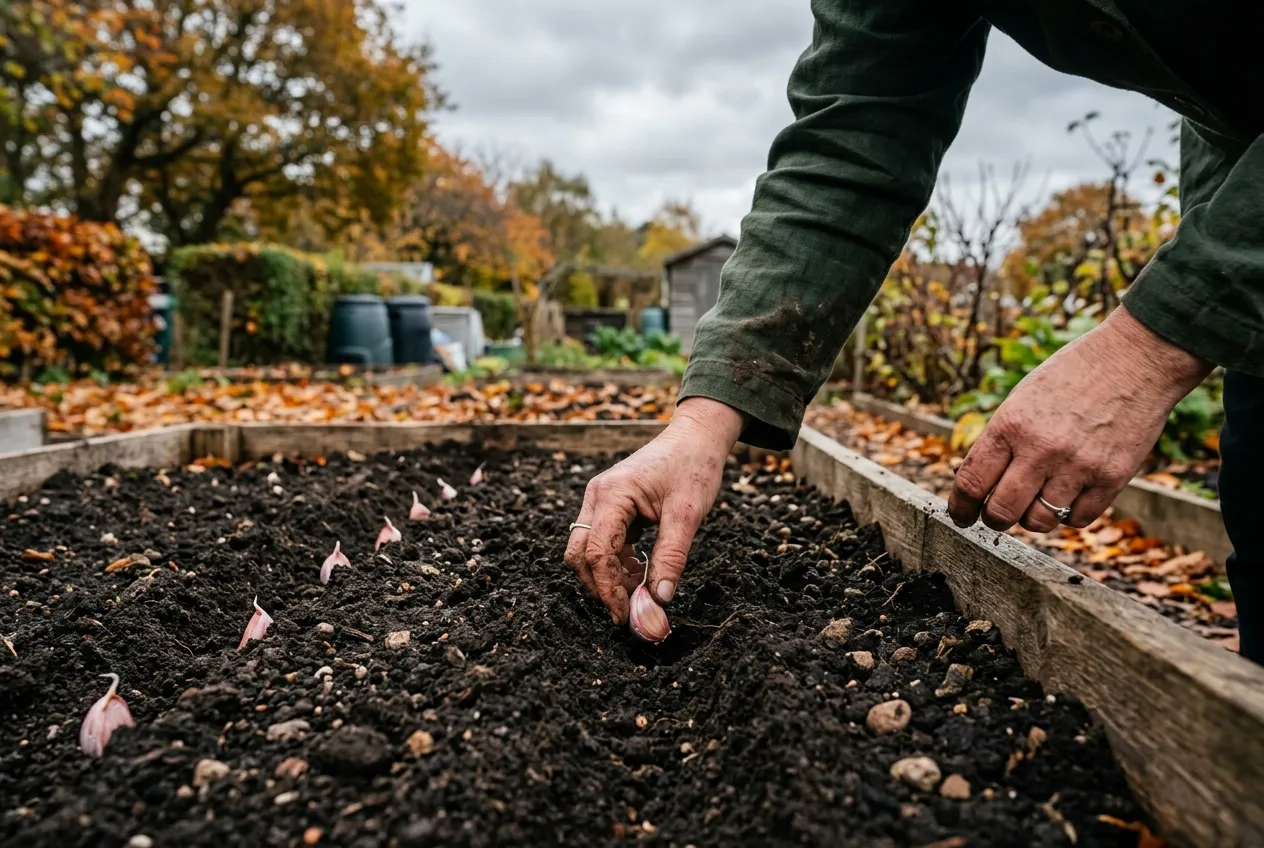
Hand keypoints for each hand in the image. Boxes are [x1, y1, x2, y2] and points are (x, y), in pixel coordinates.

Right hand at [564, 397, 745, 622]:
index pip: (597, 552)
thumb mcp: (687, 514)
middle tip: (630, 607)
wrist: (696, 436)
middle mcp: (598, 497)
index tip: (625, 613)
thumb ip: (671, 556)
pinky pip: (602, 542)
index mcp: (612, 495)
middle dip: (601, 584)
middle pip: (581, 554)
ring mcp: (600, 501)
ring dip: (610, 575)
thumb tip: (659, 599)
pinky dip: (617, 561)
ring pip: (588, 550)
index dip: (608, 588)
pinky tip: (642, 569)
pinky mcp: (610, 506)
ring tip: (642, 586)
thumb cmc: (694, 466)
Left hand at [948, 306, 1212, 532]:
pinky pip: (1079, 518)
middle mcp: (1041, 449)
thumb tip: (975, 483)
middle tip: (996, 515)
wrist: (1136, 358)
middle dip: (993, 519)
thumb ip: (1001, 440)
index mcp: (1010, 425)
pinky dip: (1069, 515)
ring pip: (1039, 521)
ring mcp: (1078, 465)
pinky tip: (1069, 496)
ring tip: (1037, 501)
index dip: (960, 507)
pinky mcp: (1112, 477)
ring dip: (1033, 518)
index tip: (961, 515)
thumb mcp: (1022, 398)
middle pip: (1001, 512)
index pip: (971, 482)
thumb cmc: (1072, 375)